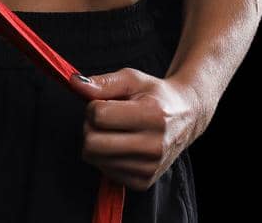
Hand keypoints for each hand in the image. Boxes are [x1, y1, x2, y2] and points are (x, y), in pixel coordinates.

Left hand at [73, 68, 200, 191]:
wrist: (186, 117)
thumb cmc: (155, 95)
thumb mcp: (132, 79)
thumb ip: (103, 82)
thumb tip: (75, 83)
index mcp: (152, 115)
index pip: (98, 116)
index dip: (93, 106)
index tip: (105, 103)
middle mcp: (153, 146)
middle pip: (92, 143)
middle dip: (90, 127)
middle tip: (104, 119)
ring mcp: (149, 167)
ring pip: (95, 158)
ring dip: (97, 143)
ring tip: (115, 132)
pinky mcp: (144, 182)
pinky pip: (105, 172)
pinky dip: (106, 158)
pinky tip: (121, 146)